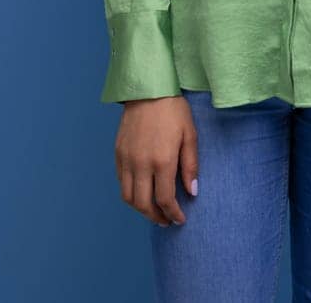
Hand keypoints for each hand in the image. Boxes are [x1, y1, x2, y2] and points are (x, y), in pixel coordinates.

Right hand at [114, 95, 198, 226]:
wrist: (148, 90)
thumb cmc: (174, 111)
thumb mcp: (190, 136)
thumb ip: (190, 166)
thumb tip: (192, 192)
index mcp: (162, 161)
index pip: (165, 200)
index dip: (173, 214)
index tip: (180, 219)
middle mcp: (141, 164)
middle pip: (144, 204)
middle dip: (156, 217)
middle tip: (166, 221)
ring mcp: (126, 159)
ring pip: (128, 197)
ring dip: (141, 209)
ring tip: (153, 211)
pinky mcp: (118, 153)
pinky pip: (121, 182)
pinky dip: (130, 193)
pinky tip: (141, 192)